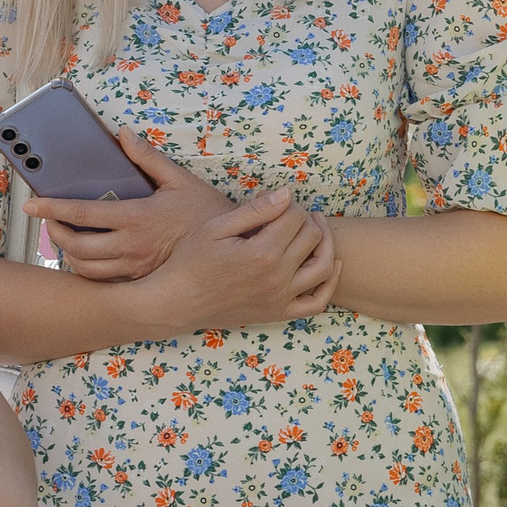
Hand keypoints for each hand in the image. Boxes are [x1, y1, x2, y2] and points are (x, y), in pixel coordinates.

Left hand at [30, 134, 232, 282]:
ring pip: (85, 268)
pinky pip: (103, 282)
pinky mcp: (141, 281)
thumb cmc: (206, 213)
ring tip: (65, 238)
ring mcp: (135, 268)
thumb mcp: (179, 179)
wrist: (232, 251)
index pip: (82, 214)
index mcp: (136, 217)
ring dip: (67, 254)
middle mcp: (131, 246)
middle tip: (48, 221)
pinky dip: (87, 270)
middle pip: (75, 245)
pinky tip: (87, 257)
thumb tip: (124, 134)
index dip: (51, 209)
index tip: (31, 204)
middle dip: (54, 233)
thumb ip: (148, 157)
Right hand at [144, 189, 340, 332]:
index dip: (288, 203)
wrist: (176, 302)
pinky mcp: (278, 313)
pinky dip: (329, 284)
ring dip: (326, 243)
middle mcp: (277, 277)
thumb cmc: (190, 261)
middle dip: (305, 218)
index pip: (294, 217)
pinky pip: (317, 302)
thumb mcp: (216, 228)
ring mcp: (281, 298)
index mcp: (262, 253)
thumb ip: (255, 211)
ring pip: (323, 267)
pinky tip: (329, 266)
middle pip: (311, 237)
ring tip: (316, 229)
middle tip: (291, 211)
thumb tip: (287, 194)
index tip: (272, 199)